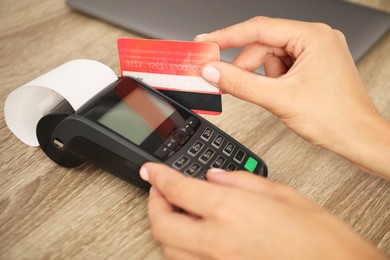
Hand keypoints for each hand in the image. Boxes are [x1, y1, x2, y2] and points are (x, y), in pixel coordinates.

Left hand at [140, 163, 384, 259]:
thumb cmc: (321, 238)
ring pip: (170, 249)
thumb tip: (215, 176)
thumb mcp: (282, 193)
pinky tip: (194, 235)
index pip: (177, 189)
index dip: (157, 177)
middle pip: (162, 225)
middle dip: (153, 204)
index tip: (150, 171)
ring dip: (165, 227)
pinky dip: (183, 247)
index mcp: (231, 210)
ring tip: (175, 211)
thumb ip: (242, 181)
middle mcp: (218, 240)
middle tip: (158, 190)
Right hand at [195, 17, 389, 178]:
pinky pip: (280, 66)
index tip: (206, 42)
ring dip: (259, 75)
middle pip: (263, 44)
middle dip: (243, 64)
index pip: (259, 29)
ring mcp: (314, 52)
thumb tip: (214, 71)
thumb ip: (240, 83)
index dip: (226, 36)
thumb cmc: (335, 117)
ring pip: (270, 57)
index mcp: (312, 37)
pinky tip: (275, 94)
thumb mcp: (279, 99)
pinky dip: (270, 80)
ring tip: (266, 95)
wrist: (357, 137)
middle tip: (221, 78)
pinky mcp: (312, 65)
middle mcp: (315, 39)